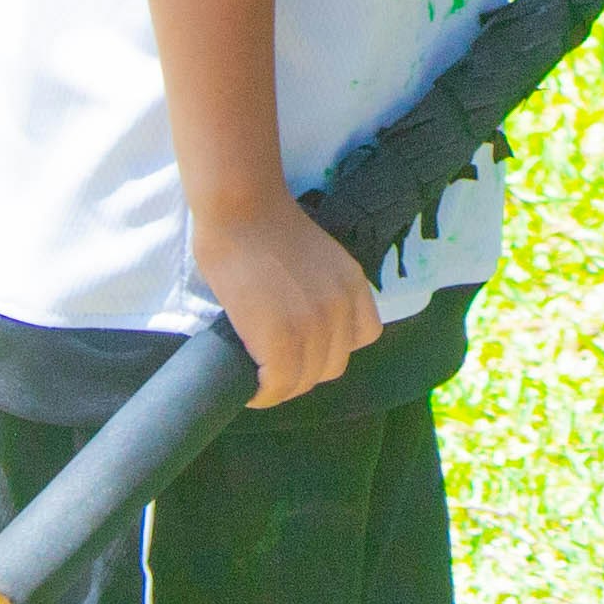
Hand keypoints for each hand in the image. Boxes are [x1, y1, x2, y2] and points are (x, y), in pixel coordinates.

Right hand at [195, 197, 381, 408]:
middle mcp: (341, 307)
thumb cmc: (265, 224)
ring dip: (281, 388)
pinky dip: (263, 395)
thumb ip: (321, 290)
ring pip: (304, 381)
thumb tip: (301, 321)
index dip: (333, 346)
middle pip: (332, 366)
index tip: (308, 346)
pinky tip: (250, 391)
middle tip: (275, 367)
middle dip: (304, 371)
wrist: (240, 208)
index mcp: (354, 284)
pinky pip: (278, 385)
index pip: (363, 336)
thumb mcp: (318, 259)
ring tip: (259, 382)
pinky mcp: (280, 338)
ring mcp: (313, 324)